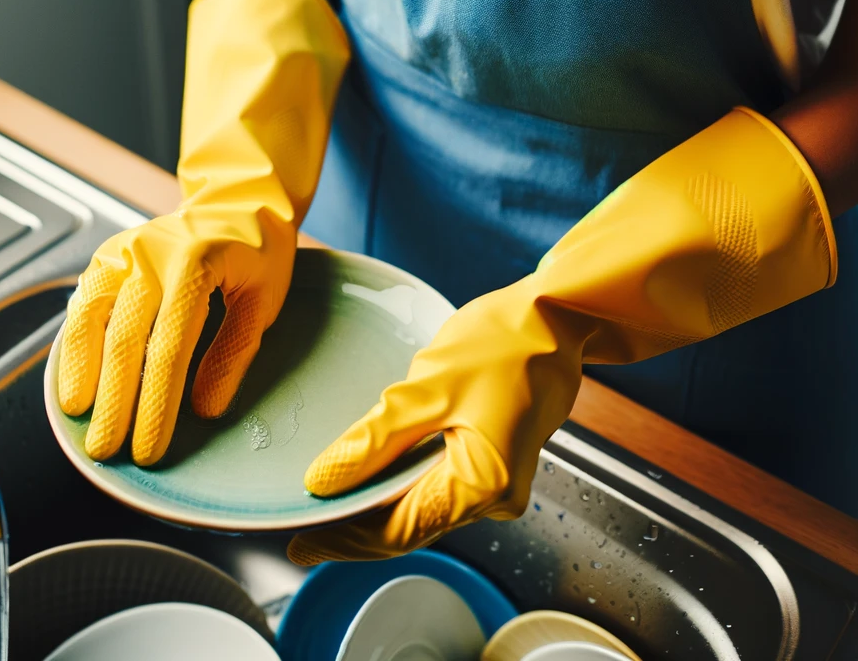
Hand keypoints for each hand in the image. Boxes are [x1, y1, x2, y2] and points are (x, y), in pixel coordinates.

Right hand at [57, 0, 349, 466]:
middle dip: (118, 400)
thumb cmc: (268, 230)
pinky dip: (75, 337)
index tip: (154, 449)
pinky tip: (68, 371)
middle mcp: (159, 254)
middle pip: (128, 340)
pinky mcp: (123, 249)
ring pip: (97, 319)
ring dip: (84, 372)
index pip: (175, 347)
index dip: (159, 404)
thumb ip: (238, 347)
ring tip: (74, 419)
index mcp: (202, 263)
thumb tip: (212, 403)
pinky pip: (88, 297)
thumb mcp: (270, 291)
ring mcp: (134, 248)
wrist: (248, 171)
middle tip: (110, 450)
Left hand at [287, 279, 584, 562]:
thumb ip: (376, 439)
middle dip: (357, 525)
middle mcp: (495, 497)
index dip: (343, 539)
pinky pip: (442, 482)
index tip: (301, 541)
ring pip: (425, 504)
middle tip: (305, 525)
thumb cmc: (503, 343)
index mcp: (481, 487)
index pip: (397, 531)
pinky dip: (406, 480)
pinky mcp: (497, 459)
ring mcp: (499, 480)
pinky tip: (375, 472)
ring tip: (331, 500)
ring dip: (380, 502)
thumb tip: (326, 479)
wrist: (556, 315)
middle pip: (411, 525)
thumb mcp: (431, 387)